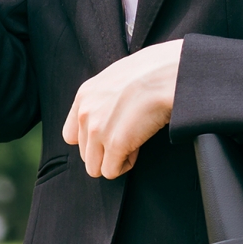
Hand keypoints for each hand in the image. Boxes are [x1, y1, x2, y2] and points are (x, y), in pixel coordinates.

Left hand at [63, 39, 181, 178]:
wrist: (170, 75)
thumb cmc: (153, 72)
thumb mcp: (118, 77)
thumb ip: (105, 97)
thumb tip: (109, 114)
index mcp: (85, 95)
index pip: (72, 135)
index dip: (92, 141)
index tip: (110, 135)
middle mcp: (85, 113)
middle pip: (85, 153)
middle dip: (106, 151)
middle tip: (128, 138)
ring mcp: (97, 131)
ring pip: (95, 167)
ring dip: (114, 160)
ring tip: (132, 143)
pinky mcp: (115, 144)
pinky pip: (111, 171)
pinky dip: (125, 165)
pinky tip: (137, 149)